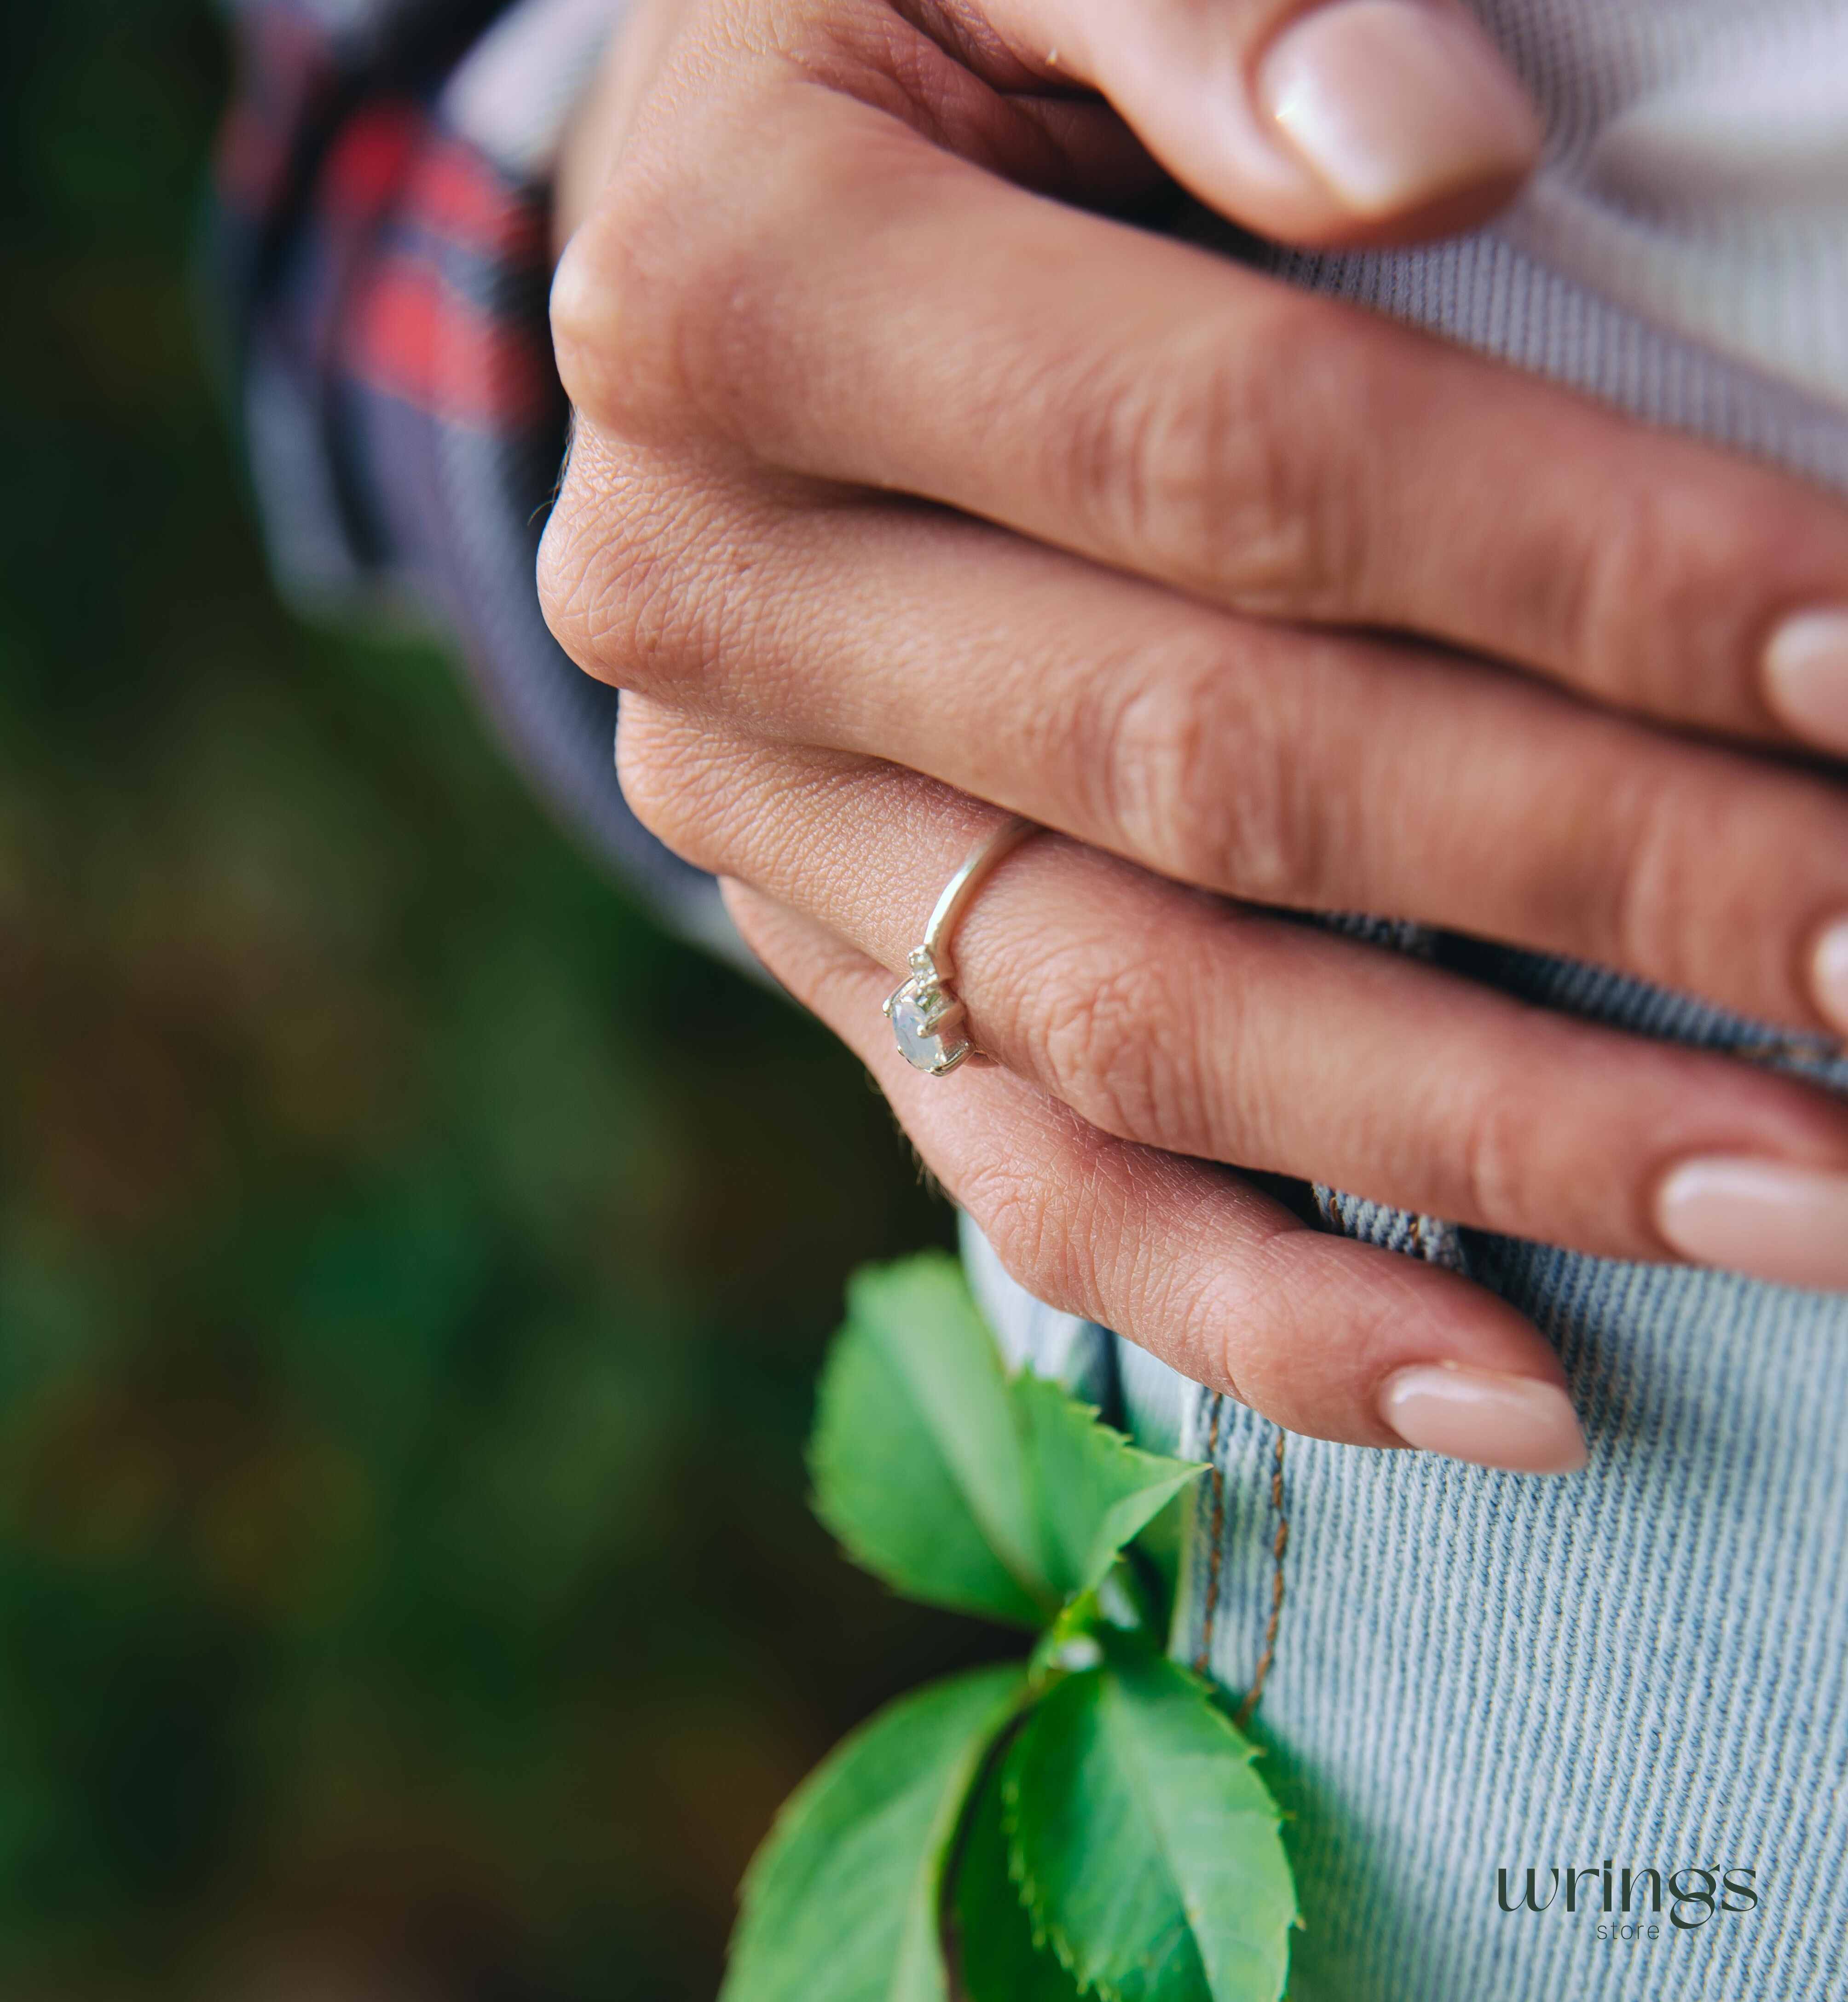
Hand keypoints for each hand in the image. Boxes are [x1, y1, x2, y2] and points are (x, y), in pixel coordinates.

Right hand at [541, 0, 1847, 1473]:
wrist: (717, 271)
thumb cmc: (909, 54)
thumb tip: (1421, 147)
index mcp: (732, 296)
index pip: (1221, 452)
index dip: (1562, 560)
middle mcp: (705, 589)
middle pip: (1210, 766)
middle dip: (1594, 868)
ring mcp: (756, 824)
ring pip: (1138, 1025)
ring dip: (1484, 1133)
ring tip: (1800, 1210)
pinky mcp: (825, 969)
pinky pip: (1032, 1179)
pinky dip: (1267, 1307)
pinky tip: (1510, 1394)